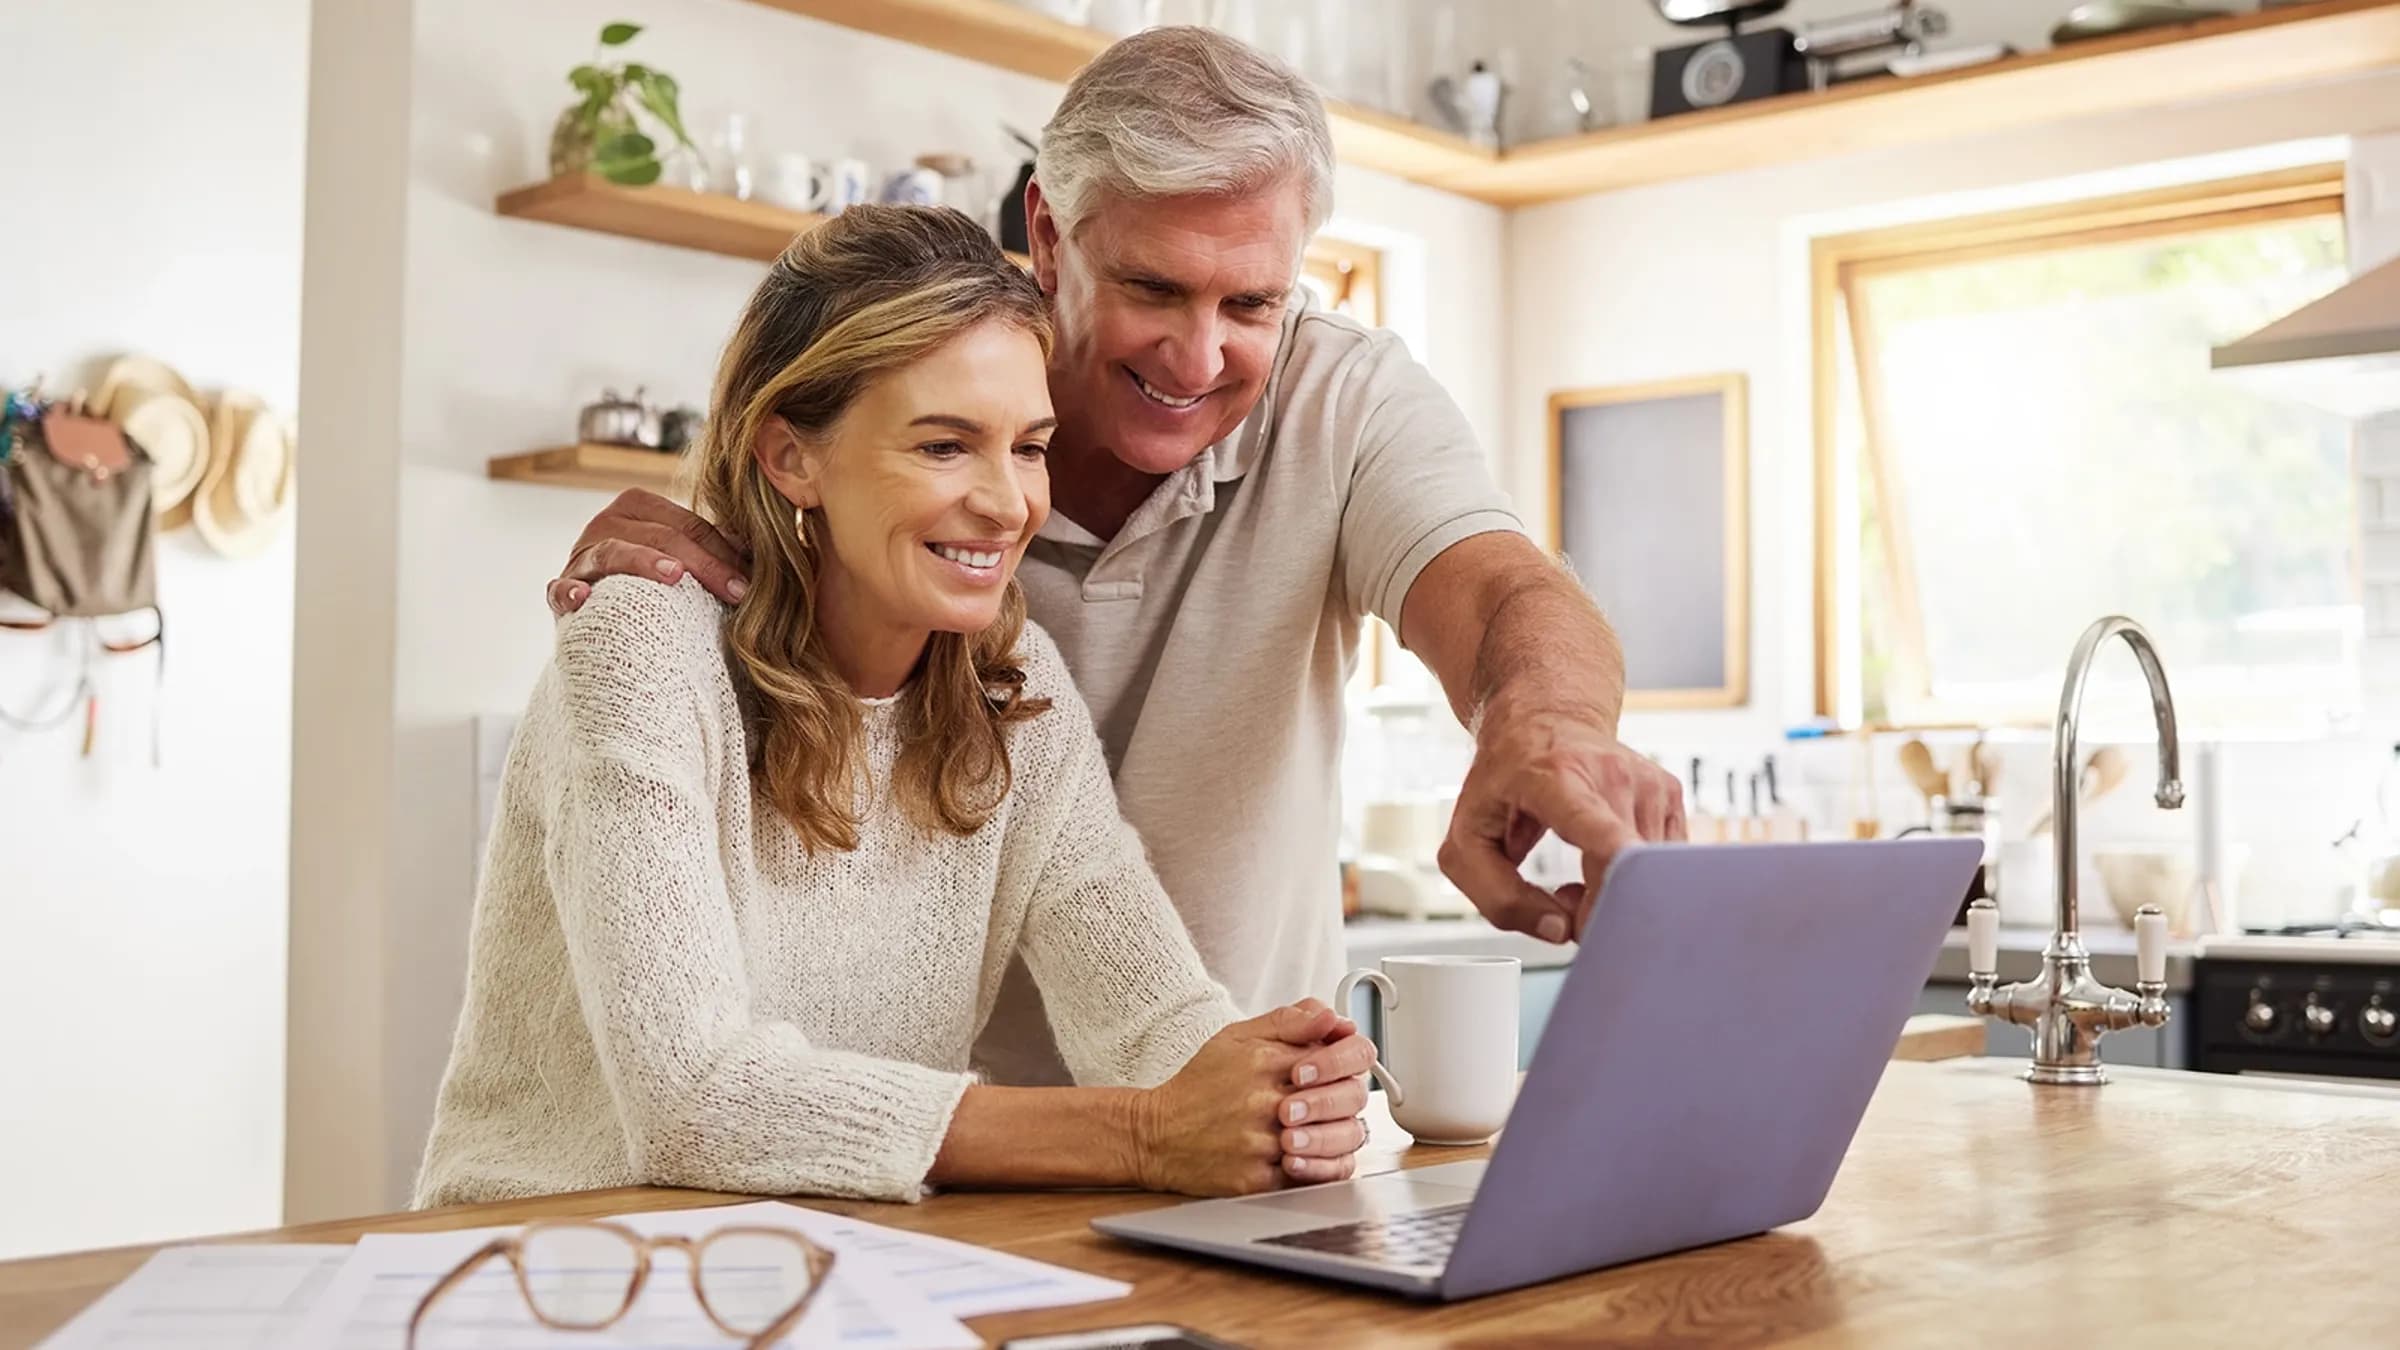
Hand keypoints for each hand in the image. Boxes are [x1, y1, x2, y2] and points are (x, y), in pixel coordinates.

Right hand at [546, 489, 750, 614]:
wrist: (606, 618)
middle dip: (703, 563)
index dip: (724, 551)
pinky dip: (569, 591)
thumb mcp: (684, 559)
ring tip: (674, 576)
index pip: (688, 524)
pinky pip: (559, 588)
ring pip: (613, 551)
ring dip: (643, 561)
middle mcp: (605, 524)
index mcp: (637, 507)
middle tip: (734, 591)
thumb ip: (715, 548)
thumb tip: (761, 547)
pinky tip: (582, 598)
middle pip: (659, 536)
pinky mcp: (560, 589)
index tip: (751, 582)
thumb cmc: (654, 585)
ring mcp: (581, 556)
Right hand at [1135, 1001, 1372, 1195]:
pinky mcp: (1258, 1179)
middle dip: (1347, 1097)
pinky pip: (1316, 1177)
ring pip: (1340, 1139)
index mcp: (1267, 1060)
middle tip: (1330, 1100)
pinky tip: (1308, 1156)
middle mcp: (1267, 1101)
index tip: (1336, 1067)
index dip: (1348, 1060)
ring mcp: (1264, 1143)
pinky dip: (1323, 1167)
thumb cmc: (1201, 1084)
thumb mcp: (1237, 1037)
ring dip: (1338, 1133)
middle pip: (1349, 1097)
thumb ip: (1289, 1021)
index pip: (1344, 1053)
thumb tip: (1333, 1017)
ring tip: (1317, 1128)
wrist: (1156, 1134)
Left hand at [1438, 694, 1685, 942]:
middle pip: (1627, 871)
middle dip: (1597, 912)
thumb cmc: (1503, 780)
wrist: (1543, 720)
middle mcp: (1612, 776)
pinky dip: (1633, 879)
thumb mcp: (1468, 841)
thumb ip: (1497, 897)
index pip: (1599, 829)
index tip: (1626, 894)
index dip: (1616, 868)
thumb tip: (1559, 930)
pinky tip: (1603, 860)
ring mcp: (1648, 783)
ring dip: (1613, 895)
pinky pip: (1661, 864)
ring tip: (1578, 873)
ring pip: (1648, 875)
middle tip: (1562, 901)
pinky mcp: (1670, 795)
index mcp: (1557, 779)